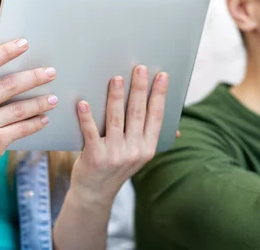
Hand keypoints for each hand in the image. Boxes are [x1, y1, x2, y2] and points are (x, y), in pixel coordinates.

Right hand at [0, 39, 56, 192]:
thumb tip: (13, 70)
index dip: (5, 52)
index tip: (24, 43)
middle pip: (8, 85)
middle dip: (34, 77)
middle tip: (51, 72)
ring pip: (19, 108)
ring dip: (40, 102)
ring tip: (54, 98)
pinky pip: (21, 128)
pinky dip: (36, 123)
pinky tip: (45, 119)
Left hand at [70, 65, 168, 204]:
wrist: (95, 192)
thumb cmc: (116, 165)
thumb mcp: (138, 155)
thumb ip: (149, 137)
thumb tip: (176, 126)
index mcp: (148, 148)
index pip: (156, 116)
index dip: (160, 95)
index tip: (162, 75)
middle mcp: (135, 151)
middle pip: (137, 113)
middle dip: (139, 88)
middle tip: (139, 68)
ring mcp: (115, 155)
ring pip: (116, 119)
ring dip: (116, 97)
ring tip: (116, 79)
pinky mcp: (95, 157)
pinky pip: (91, 133)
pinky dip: (87, 117)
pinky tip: (83, 103)